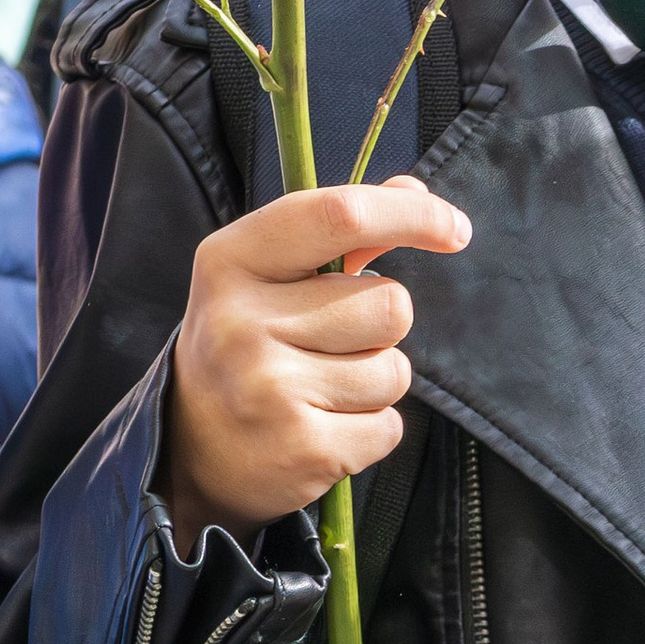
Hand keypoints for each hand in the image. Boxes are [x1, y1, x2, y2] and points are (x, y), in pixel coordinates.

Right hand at [165, 179, 469, 546]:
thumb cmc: (244, 347)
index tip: (455, 228)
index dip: (412, 217)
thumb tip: (414, 191)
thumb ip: (337, 230)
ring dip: (374, 382)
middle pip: (389, 305)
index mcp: (230, 260)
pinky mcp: (302, 449)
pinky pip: (389, 426)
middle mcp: (241, 321)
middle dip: (378, 328)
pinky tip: (320, 428)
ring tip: (317, 391)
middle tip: (322, 347)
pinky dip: (370, 431)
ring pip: (395, 370)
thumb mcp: (266, 277)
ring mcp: (269, 389)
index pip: (339, 216)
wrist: (189, 452)